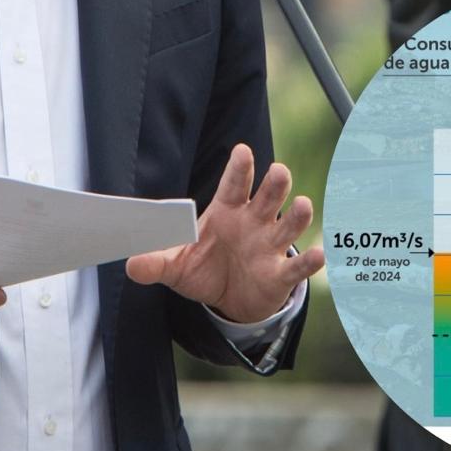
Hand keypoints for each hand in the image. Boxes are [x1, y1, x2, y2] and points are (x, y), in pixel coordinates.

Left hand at [125, 143, 324, 323]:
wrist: (228, 299)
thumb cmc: (203, 267)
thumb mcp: (176, 264)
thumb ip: (156, 261)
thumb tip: (130, 263)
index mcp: (227, 210)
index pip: (235, 183)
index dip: (241, 167)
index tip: (243, 151)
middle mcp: (254, 221)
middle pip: (269, 195)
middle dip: (276, 183)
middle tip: (279, 172)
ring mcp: (270, 245)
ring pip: (290, 223)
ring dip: (298, 215)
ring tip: (303, 206)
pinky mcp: (280, 275)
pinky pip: (297, 267)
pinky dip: (309, 262)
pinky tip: (319, 256)